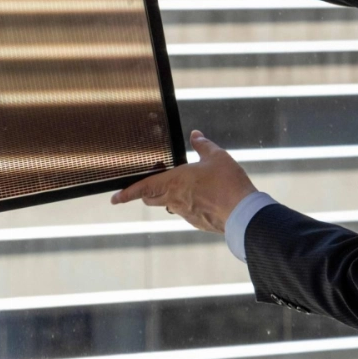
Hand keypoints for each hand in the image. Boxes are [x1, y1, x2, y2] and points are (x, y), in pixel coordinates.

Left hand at [110, 130, 256, 233]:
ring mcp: (186, 213)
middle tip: (146, 188)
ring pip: (170, 205)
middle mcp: (175, 199)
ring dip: (170, 198)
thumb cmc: (227, 182)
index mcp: (175, 181)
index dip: (126, 193)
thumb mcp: (216, 156)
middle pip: (151, 199)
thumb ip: (203, 145)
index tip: (114, 199)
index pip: (143, 188)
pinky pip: (187, 213)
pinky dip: (189, 206)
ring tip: (184, 188)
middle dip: (145, 194)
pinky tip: (203, 199)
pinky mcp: (197, 223)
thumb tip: (195, 135)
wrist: (242, 212)